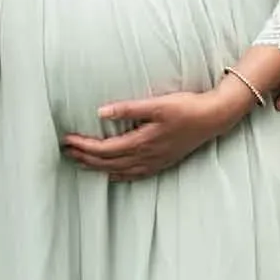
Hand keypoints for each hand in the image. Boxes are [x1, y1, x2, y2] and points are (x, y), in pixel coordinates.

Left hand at [61, 86, 238, 181]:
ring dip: (97, 167)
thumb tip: (100, 112)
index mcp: (142, 142)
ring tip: (80, 162)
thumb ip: (128, 109)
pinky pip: (134, 175)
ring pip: (118, 170)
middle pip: (107, 162)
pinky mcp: (162, 162)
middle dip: (85, 158)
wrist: (214, 118)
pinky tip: (112, 174)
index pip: (104, 149)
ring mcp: (154, 162)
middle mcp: (146, 156)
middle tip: (66, 151)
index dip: (84, 146)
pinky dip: (118, 175)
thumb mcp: (157, 104)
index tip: (67, 140)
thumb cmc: (187, 107)